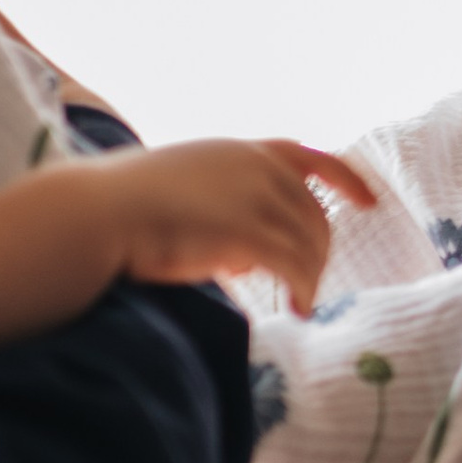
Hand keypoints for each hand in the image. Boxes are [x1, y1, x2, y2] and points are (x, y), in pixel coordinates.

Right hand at [107, 137, 376, 311]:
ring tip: (301, 302)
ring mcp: (254, 199)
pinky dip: (305, 290)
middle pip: (314, 213)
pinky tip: (297, 310)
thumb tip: (243, 258)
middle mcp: (255, 168)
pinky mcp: (247, 234)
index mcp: (238, 152)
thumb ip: (220, 209)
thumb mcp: (182, 191)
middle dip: (318, 250)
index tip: (369, 201)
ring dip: (312, 276)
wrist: (92, 213)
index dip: (345, 178)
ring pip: (311, 242)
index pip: (308, 158)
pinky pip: (296, 267)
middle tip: (305, 284)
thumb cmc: (121, 208)